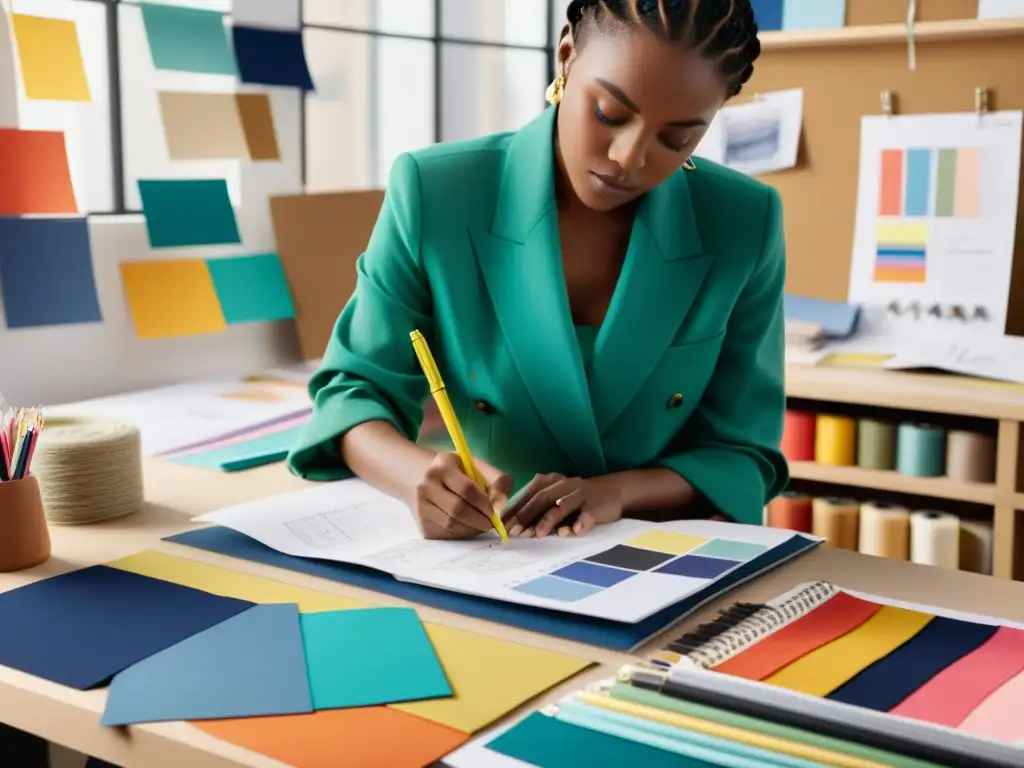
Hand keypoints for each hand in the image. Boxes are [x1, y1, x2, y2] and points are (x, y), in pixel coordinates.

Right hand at [413, 452, 512, 539]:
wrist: (421, 478)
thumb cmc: (457, 472)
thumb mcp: (477, 467)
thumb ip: (497, 481)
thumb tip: (501, 508)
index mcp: (442, 466)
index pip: (466, 489)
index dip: (484, 503)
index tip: (493, 511)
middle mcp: (425, 486)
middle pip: (457, 510)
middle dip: (480, 520)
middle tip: (491, 522)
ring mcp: (421, 507)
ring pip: (452, 525)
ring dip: (472, 528)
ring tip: (480, 522)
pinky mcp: (422, 526)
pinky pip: (447, 535)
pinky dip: (462, 533)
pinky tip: (466, 525)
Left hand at [502, 473, 623, 537]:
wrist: (614, 491)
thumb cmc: (576, 498)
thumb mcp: (556, 497)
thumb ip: (537, 508)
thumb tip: (513, 525)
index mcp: (550, 482)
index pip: (528, 494)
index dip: (515, 509)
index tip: (502, 526)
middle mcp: (563, 485)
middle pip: (541, 499)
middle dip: (527, 516)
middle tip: (515, 533)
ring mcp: (581, 494)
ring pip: (562, 505)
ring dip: (549, 520)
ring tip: (538, 534)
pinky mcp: (597, 505)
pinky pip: (587, 514)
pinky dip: (581, 522)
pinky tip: (574, 531)